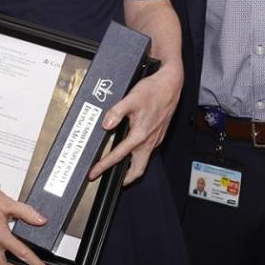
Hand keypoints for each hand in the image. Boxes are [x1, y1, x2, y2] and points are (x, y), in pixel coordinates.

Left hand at [88, 64, 182, 185]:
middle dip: (125, 179)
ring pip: (143, 161)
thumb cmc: (154, 90)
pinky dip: (137, 155)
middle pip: (138, 170)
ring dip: (132, 167)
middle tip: (112, 179)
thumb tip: (106, 124)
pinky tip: (131, 149)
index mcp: (141, 135)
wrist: (171, 84)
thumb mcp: (131, 98)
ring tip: (119, 167)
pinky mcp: (158, 135)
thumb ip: (117, 112)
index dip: (104, 166)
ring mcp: (155, 139)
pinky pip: (147, 151)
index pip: (119, 156)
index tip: (94, 173)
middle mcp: (149, 141)